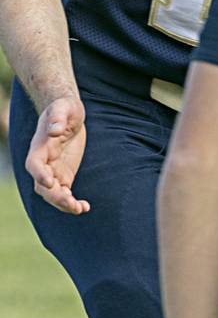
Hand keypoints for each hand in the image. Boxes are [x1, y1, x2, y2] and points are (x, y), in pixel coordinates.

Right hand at [26, 95, 89, 214]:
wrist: (68, 113)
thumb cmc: (64, 108)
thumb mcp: (63, 108)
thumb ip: (57, 118)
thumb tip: (54, 131)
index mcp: (38, 148)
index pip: (34, 164)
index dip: (39, 174)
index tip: (50, 182)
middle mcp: (42, 163)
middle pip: (42, 185)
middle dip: (55, 196)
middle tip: (71, 203)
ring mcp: (52, 170)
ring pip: (52, 193)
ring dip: (63, 204)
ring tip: (80, 209)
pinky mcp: (63, 175)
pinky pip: (64, 193)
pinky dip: (71, 202)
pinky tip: (84, 208)